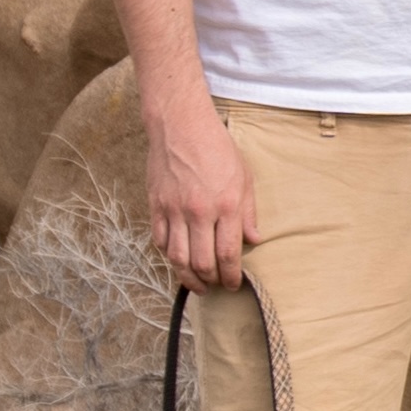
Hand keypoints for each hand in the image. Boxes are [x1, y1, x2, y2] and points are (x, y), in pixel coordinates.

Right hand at [147, 99, 257, 289]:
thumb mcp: (244, 176)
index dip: (231, 276)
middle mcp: (199, 212)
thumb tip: (254, 240)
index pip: (229, 254)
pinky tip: (178, 259)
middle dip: (211, 281)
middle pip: (202, 263)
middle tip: (216, 286)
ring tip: (197, 283)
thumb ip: (248, 212)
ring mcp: (174, 210)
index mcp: (226, 205)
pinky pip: (160, 241)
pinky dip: (169, 256)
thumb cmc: (216, 147)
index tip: (234, 284)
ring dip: (188, 277)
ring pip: (177, 258)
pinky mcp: (156, 206)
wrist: (180, 124)